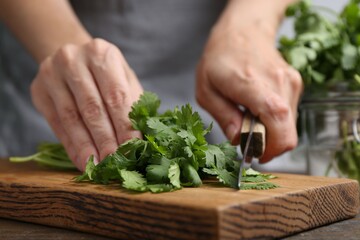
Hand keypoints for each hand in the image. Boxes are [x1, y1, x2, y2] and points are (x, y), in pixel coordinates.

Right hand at [31, 38, 142, 169]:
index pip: (115, 95)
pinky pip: (56, 124)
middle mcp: (73, 60)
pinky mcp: (38, 90)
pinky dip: (71, 145)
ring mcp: (51, 74)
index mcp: (101, 53)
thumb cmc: (105, 72)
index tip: (132, 148)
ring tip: (98, 167)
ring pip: (71, 118)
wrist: (72, 57)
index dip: (124, 125)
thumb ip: (133, 103)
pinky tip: (82, 161)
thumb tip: (139, 140)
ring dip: (86, 147)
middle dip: (105, 139)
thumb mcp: (124, 78)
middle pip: (92, 108)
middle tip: (115, 163)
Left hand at [196, 25, 302, 162]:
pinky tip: (259, 111)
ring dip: (271, 133)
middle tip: (248, 140)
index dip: (270, 146)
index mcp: (252, 83)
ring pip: (290, 126)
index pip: (276, 119)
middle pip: (288, 132)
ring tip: (250, 119)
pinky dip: (275, 122)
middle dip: (268, 145)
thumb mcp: (206, 90)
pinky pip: (290, 116)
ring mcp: (291, 83)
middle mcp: (279, 82)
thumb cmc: (220, 58)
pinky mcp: (295, 85)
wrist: (243, 30)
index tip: (255, 154)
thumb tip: (238, 140)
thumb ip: (223, 117)